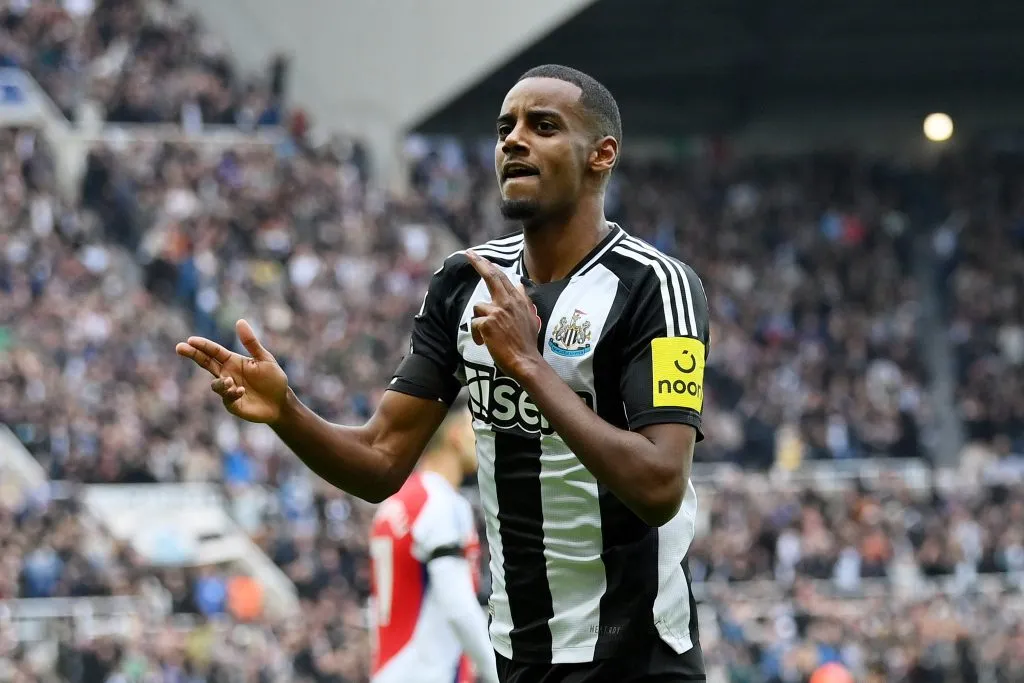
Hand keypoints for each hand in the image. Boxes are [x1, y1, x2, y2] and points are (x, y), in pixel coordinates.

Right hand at [175, 319, 288, 423]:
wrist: (281, 402)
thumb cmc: (273, 378)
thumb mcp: (264, 358)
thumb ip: (251, 342)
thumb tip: (240, 321)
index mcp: (232, 361)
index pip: (214, 351)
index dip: (203, 345)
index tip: (190, 340)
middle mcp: (227, 374)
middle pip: (206, 363)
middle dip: (193, 355)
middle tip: (179, 347)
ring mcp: (228, 390)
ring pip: (215, 385)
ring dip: (220, 382)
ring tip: (230, 381)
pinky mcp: (232, 404)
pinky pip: (227, 398)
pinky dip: (232, 394)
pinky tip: (241, 391)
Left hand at [466, 250, 542, 378]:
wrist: (525, 360)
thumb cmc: (526, 342)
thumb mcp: (530, 317)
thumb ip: (523, 300)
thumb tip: (519, 284)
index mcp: (517, 300)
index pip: (501, 277)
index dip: (489, 265)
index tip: (478, 256)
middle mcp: (507, 302)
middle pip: (491, 277)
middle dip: (479, 263)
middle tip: (468, 254)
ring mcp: (497, 312)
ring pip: (479, 308)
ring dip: (480, 321)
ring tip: (489, 336)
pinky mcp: (488, 324)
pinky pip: (475, 324)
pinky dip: (478, 335)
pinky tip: (485, 343)